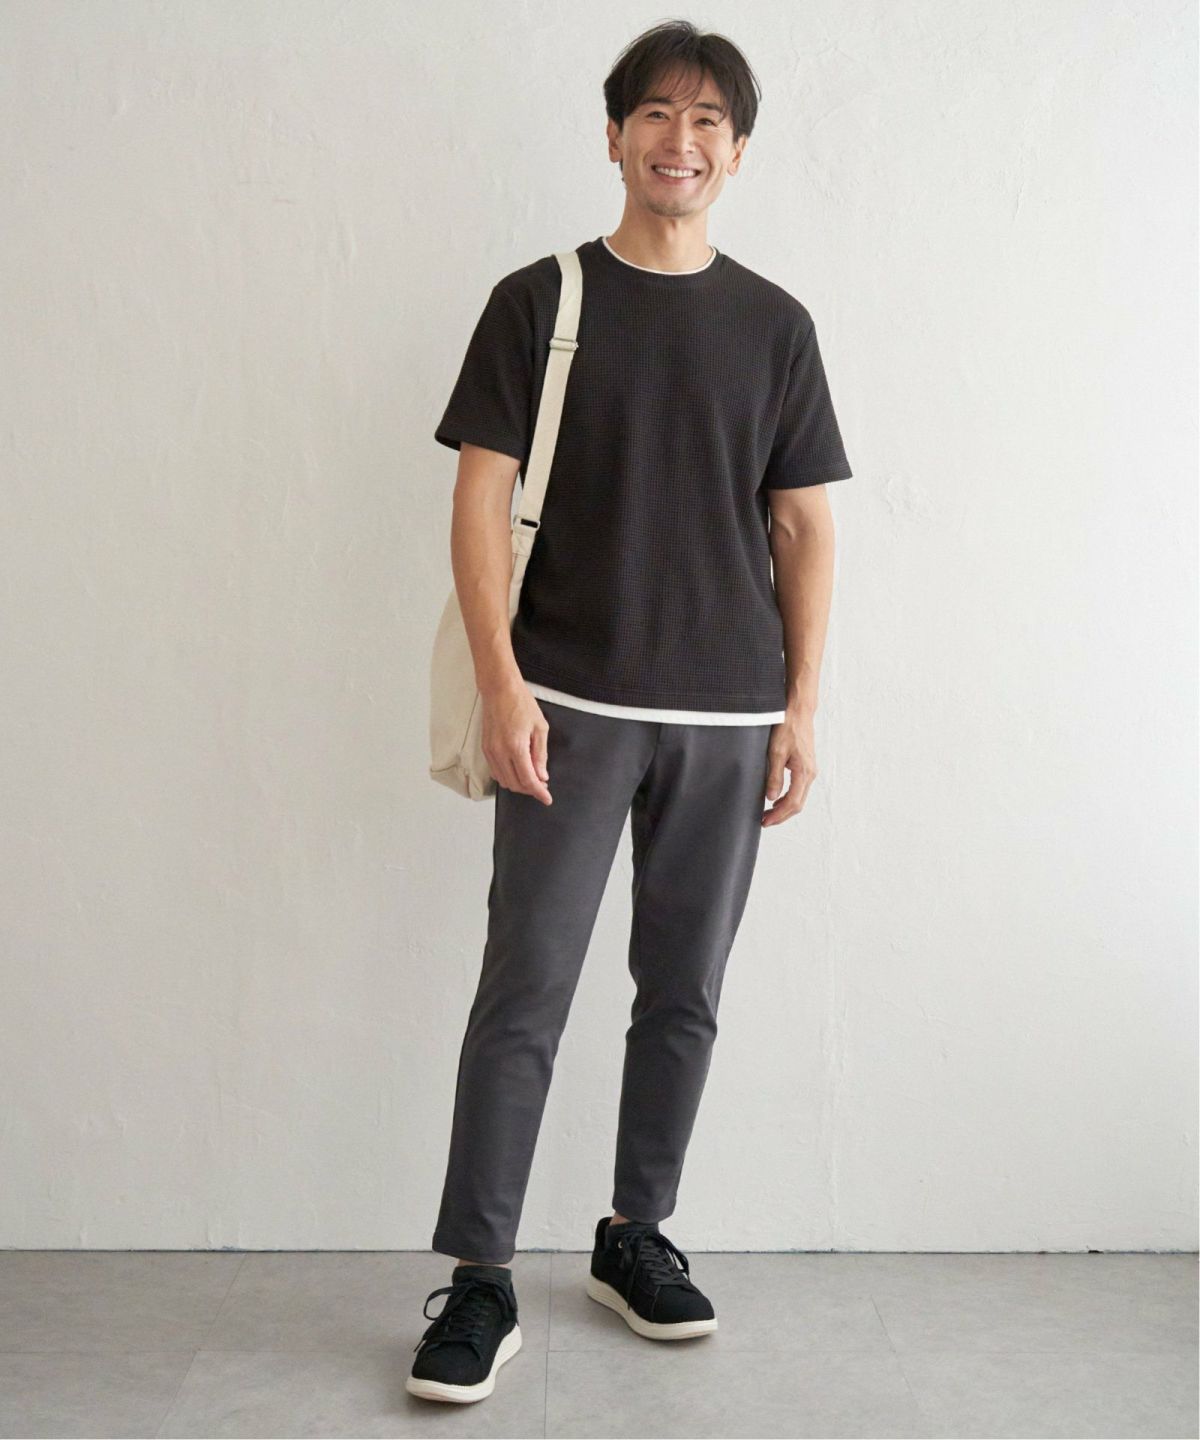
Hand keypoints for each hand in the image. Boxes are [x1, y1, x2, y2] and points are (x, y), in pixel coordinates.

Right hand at [481, 681, 552, 804]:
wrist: (500, 690)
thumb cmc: (521, 703)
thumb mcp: (540, 728)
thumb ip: (540, 755)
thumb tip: (542, 775)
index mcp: (516, 747)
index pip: (528, 779)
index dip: (539, 792)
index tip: (547, 798)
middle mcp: (500, 752)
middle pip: (515, 784)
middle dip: (530, 789)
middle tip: (542, 786)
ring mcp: (490, 751)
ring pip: (504, 781)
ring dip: (518, 784)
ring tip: (532, 778)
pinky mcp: (485, 749)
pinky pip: (495, 772)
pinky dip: (507, 777)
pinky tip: (517, 771)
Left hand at [761, 708, 816, 826]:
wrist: (799, 711)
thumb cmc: (788, 727)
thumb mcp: (776, 752)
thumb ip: (774, 776)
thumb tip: (771, 797)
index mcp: (804, 772)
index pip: (792, 803)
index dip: (779, 815)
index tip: (765, 821)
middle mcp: (810, 774)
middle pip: (798, 804)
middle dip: (781, 816)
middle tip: (765, 821)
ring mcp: (810, 771)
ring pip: (799, 797)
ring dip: (784, 808)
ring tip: (768, 813)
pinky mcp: (806, 766)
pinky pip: (799, 789)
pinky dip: (788, 798)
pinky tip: (776, 799)